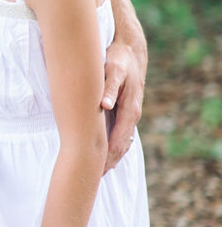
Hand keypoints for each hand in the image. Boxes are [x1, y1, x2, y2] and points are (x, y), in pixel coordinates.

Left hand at [100, 36, 145, 171]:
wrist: (131, 50)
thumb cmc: (118, 59)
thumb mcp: (112, 70)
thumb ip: (107, 88)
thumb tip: (104, 105)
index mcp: (130, 109)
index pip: (119, 140)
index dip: (108, 155)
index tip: (97, 168)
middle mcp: (132, 114)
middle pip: (122, 145)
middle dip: (110, 161)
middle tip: (94, 176)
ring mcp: (130, 112)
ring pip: (122, 140)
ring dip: (112, 155)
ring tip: (99, 171)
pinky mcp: (125, 109)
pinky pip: (121, 131)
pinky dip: (114, 144)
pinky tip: (106, 152)